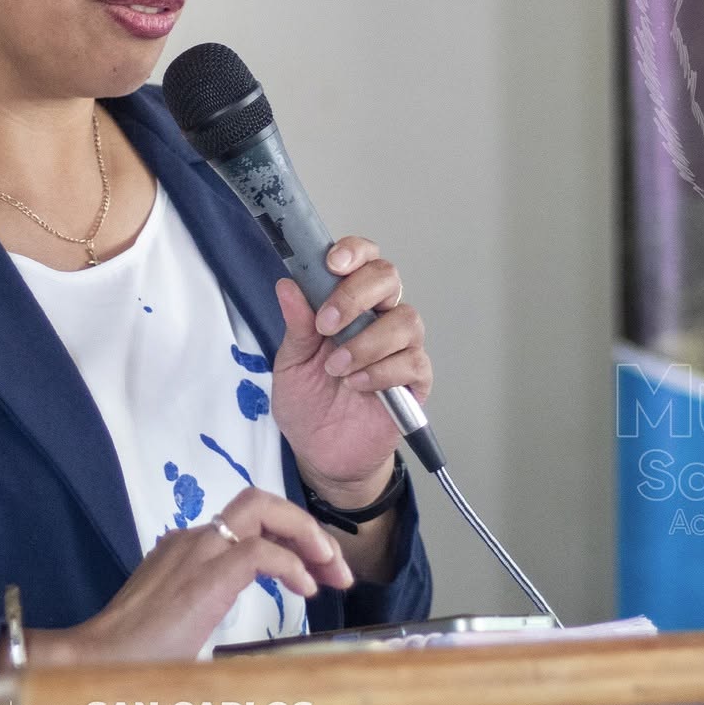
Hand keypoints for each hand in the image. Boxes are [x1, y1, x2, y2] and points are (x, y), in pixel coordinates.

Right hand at [12, 487, 354, 666]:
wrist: (96, 664)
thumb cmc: (133, 659)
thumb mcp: (184, 629)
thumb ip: (210, 623)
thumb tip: (246, 655)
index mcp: (187, 548)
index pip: (249, 521)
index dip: (291, 539)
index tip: (316, 574)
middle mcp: (193, 538)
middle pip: (261, 502)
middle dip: (306, 527)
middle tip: (334, 567)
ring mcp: (197, 550)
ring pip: (265, 511)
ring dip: (307, 534)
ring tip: (332, 571)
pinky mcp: (206, 574)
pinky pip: (261, 550)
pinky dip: (291, 564)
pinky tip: (304, 590)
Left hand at [270, 236, 430, 495]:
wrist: (322, 452)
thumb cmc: (308, 400)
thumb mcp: (291, 362)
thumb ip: (296, 324)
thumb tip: (288, 284)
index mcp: (349, 303)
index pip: (364, 259)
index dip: (354, 252)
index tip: (332, 264)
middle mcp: (379, 317)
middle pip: (388, 278)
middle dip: (355, 295)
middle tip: (326, 325)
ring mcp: (401, 347)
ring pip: (405, 320)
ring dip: (366, 342)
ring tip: (336, 368)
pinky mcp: (415, 380)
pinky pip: (412, 362)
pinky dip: (381, 371)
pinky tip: (357, 385)